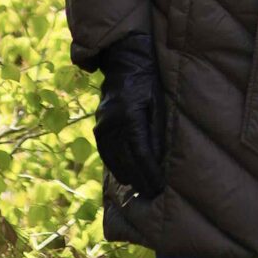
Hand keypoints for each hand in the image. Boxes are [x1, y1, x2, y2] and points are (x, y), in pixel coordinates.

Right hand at [95, 31, 166, 198]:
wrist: (125, 62)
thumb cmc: (148, 82)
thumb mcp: (158, 104)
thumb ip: (157, 132)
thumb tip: (158, 161)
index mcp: (130, 115)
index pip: (140, 153)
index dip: (149, 173)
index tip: (158, 187)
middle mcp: (113, 122)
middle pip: (126, 159)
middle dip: (139, 180)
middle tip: (152, 195)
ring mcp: (103, 123)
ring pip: (113, 159)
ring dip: (127, 176)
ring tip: (140, 190)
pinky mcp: (99, 124)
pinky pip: (105, 151)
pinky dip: (114, 166)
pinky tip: (124, 176)